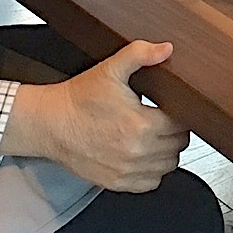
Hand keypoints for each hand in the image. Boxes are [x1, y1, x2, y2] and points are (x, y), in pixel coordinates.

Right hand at [1, 41, 189, 191]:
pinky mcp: (117, 183)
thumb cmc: (78, 99)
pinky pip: (151, 182)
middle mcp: (138, 151)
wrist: (50, 123)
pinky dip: (152, 171)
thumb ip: (140, 55)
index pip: (182, 124)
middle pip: (178, 145)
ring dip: (166, 151)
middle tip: (161, 119)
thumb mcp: (110, 69)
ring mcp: (128, 170)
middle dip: (173, 131)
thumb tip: (166, 49)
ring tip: (153, 136)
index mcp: (142, 124)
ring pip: (168, 165)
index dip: (179, 114)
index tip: (168, 109)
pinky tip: (143, 155)